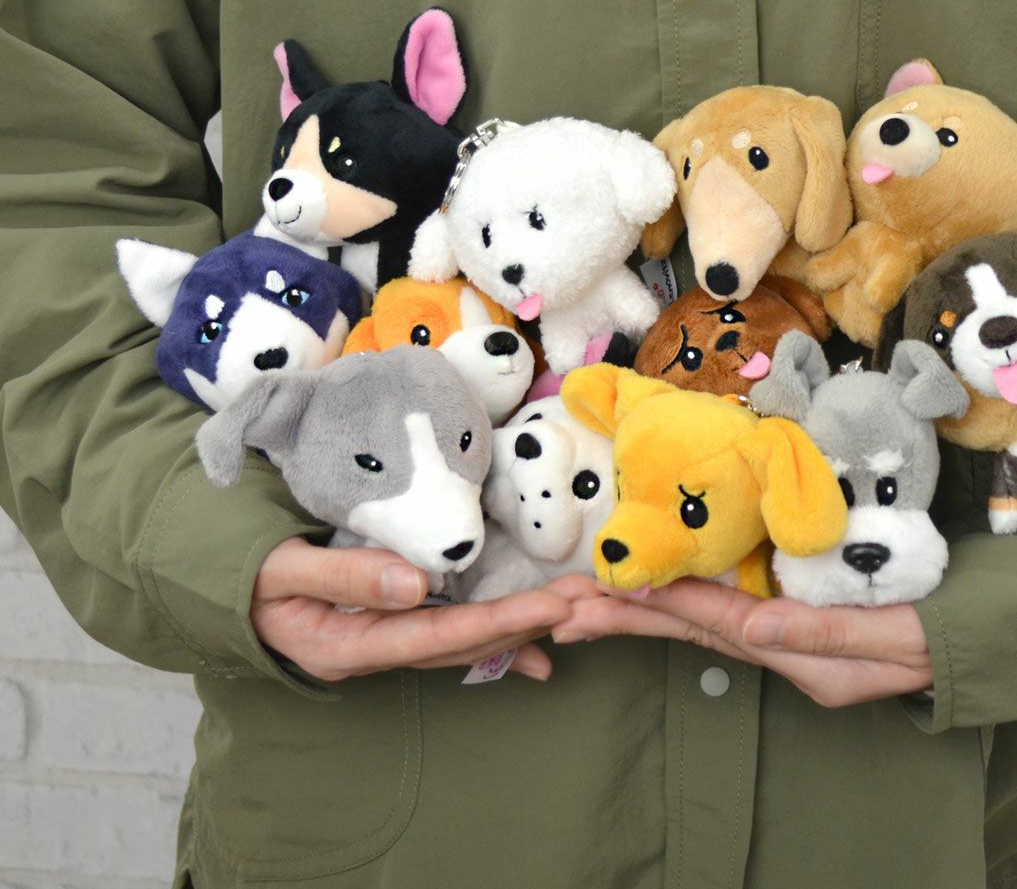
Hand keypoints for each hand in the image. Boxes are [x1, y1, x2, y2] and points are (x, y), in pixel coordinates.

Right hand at [252, 537, 572, 681]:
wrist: (226, 588)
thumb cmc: (248, 575)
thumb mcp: (282, 570)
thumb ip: (345, 574)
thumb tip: (415, 583)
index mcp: (349, 643)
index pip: (435, 636)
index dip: (496, 623)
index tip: (549, 608)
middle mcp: (377, 650)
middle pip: (463, 643)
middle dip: (527, 623)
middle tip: (587, 602)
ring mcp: (387, 640)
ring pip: (465, 641)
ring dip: (521, 626)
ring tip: (578, 611)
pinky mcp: (394, 622)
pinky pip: (452, 634)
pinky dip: (496, 637)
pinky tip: (539, 645)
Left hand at [551, 576, 932, 706]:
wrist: (975, 640)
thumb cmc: (941, 638)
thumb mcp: (892, 640)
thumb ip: (823, 634)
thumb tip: (754, 629)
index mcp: (800, 659)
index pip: (720, 628)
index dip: (668, 605)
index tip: (616, 588)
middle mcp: (781, 651)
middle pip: (693, 632)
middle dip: (629, 619)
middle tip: (563, 611)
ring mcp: (784, 639)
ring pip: (701, 623)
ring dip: (645, 612)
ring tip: (586, 605)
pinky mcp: (792, 618)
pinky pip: (726, 612)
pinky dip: (687, 602)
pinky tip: (656, 592)